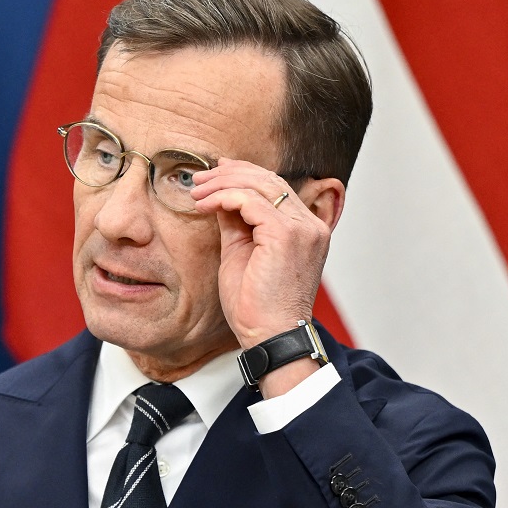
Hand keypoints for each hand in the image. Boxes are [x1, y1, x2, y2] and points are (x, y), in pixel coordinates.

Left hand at [189, 158, 333, 348]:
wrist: (269, 335)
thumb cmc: (256, 304)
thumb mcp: (242, 253)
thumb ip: (236, 224)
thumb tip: (221, 198)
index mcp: (306, 229)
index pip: (276, 187)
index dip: (244, 174)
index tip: (215, 173)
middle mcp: (310, 225)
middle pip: (269, 180)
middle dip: (229, 174)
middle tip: (199, 179)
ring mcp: (302, 229)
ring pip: (259, 186)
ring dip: (222, 184)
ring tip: (197, 192)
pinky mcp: (285, 235)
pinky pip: (250, 201)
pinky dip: (223, 198)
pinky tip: (204, 206)